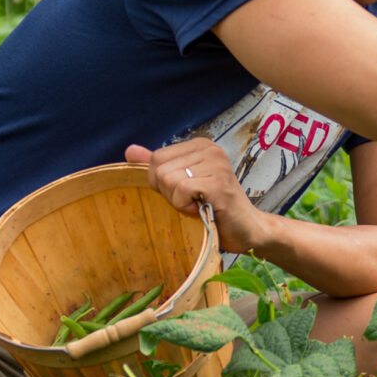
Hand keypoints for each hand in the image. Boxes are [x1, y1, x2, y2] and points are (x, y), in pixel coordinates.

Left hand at [124, 140, 268, 253]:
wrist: (247, 230)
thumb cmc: (213, 209)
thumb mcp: (182, 184)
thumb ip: (158, 166)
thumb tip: (129, 150)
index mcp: (201, 145)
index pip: (157, 158)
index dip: (162, 183)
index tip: (186, 193)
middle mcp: (210, 149)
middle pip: (159, 169)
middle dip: (169, 192)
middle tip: (193, 201)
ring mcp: (216, 164)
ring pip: (168, 180)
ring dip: (178, 201)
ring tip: (199, 205)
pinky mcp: (218, 183)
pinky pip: (180, 191)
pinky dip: (186, 207)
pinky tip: (203, 209)